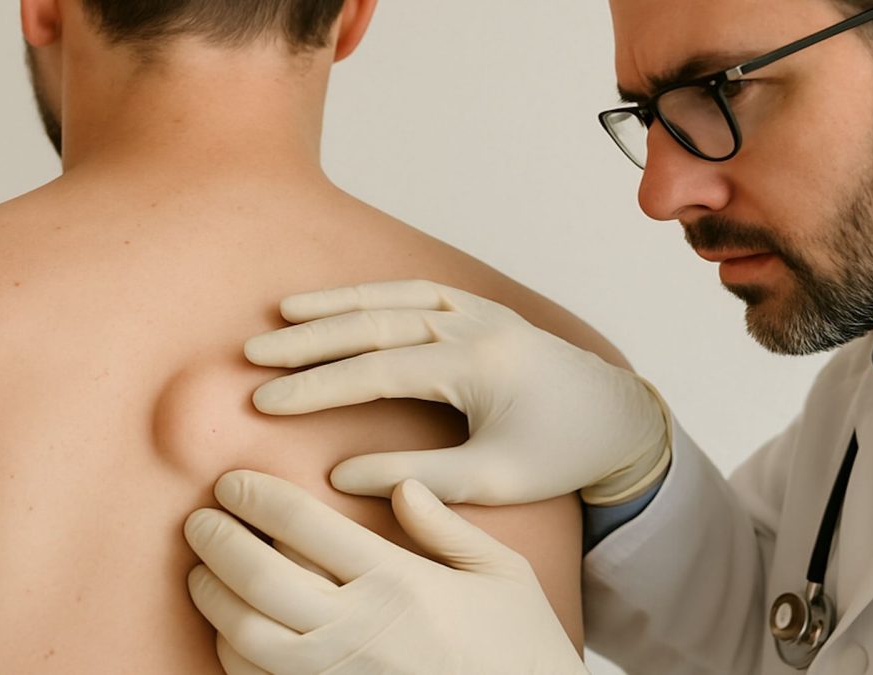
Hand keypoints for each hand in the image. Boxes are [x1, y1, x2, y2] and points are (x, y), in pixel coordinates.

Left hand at [185, 471, 586, 674]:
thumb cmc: (521, 645)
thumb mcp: (503, 573)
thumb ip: (447, 527)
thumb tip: (399, 487)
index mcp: (398, 581)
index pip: (305, 525)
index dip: (258, 497)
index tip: (233, 483)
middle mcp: (358, 628)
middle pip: (259, 578)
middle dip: (216, 542)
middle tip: (199, 520)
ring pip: (245, 636)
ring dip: (212, 598)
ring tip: (202, 570)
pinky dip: (231, 652)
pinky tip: (232, 628)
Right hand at [244, 280, 670, 505]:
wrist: (618, 419)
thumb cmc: (561, 452)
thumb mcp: (494, 477)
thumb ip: (418, 477)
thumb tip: (341, 475)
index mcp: (478, 365)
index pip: (377, 369)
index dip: (316, 386)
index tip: (265, 401)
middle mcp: (474, 324)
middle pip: (375, 323)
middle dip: (310, 338)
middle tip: (254, 353)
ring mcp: (478, 310)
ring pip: (392, 298)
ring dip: (335, 305)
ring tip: (281, 314)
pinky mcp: (481, 309)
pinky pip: (416, 291)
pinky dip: (373, 295)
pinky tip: (341, 303)